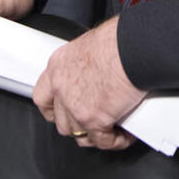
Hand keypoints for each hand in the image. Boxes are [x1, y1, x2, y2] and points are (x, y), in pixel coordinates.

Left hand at [33, 16, 143, 150]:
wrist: (135, 46)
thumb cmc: (123, 37)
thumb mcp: (96, 42)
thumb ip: (90, 60)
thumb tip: (103, 66)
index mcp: (60, 65)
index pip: (43, 95)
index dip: (53, 107)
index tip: (61, 111)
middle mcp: (62, 87)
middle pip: (61, 120)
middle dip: (76, 125)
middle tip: (92, 121)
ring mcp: (76, 107)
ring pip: (79, 134)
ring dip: (96, 134)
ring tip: (112, 130)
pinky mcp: (95, 120)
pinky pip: (103, 140)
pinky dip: (115, 141)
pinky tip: (126, 135)